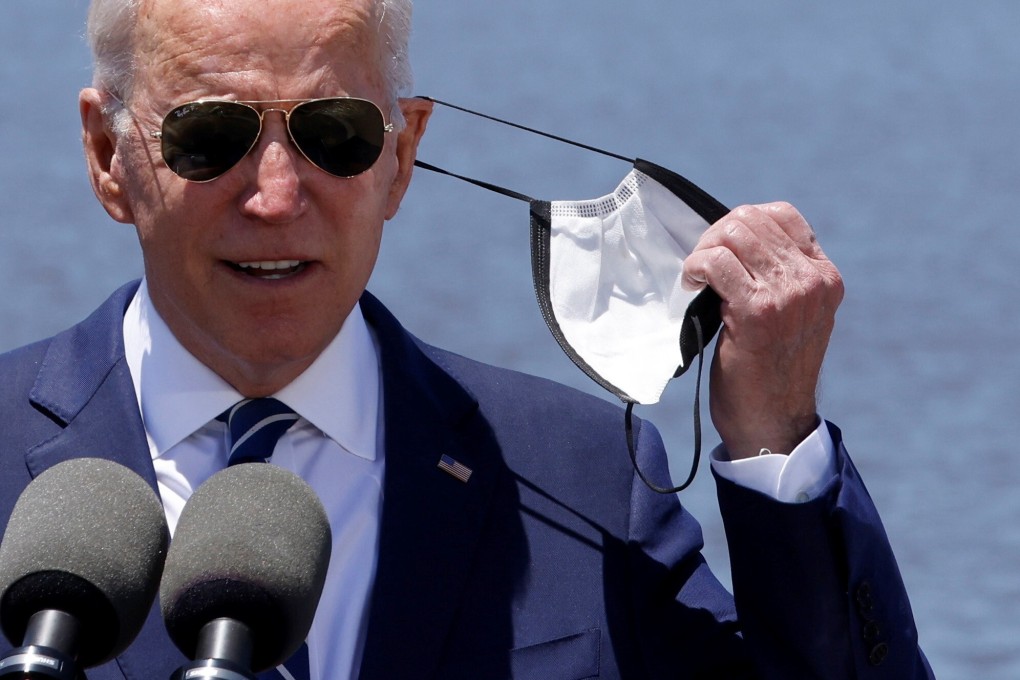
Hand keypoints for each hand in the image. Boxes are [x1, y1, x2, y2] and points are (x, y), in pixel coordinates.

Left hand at [681, 202, 843, 459]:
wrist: (773, 420)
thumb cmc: (771, 369)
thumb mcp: (792, 315)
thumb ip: (779, 277)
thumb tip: (732, 241)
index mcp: (823, 276)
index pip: (781, 215)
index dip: (742, 223)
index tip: (722, 249)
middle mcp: (811, 281)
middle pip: (751, 219)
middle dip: (715, 236)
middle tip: (701, 266)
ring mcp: (787, 294)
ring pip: (732, 235)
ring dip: (703, 251)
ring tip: (697, 277)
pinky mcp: (757, 311)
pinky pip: (716, 263)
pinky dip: (696, 267)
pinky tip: (692, 285)